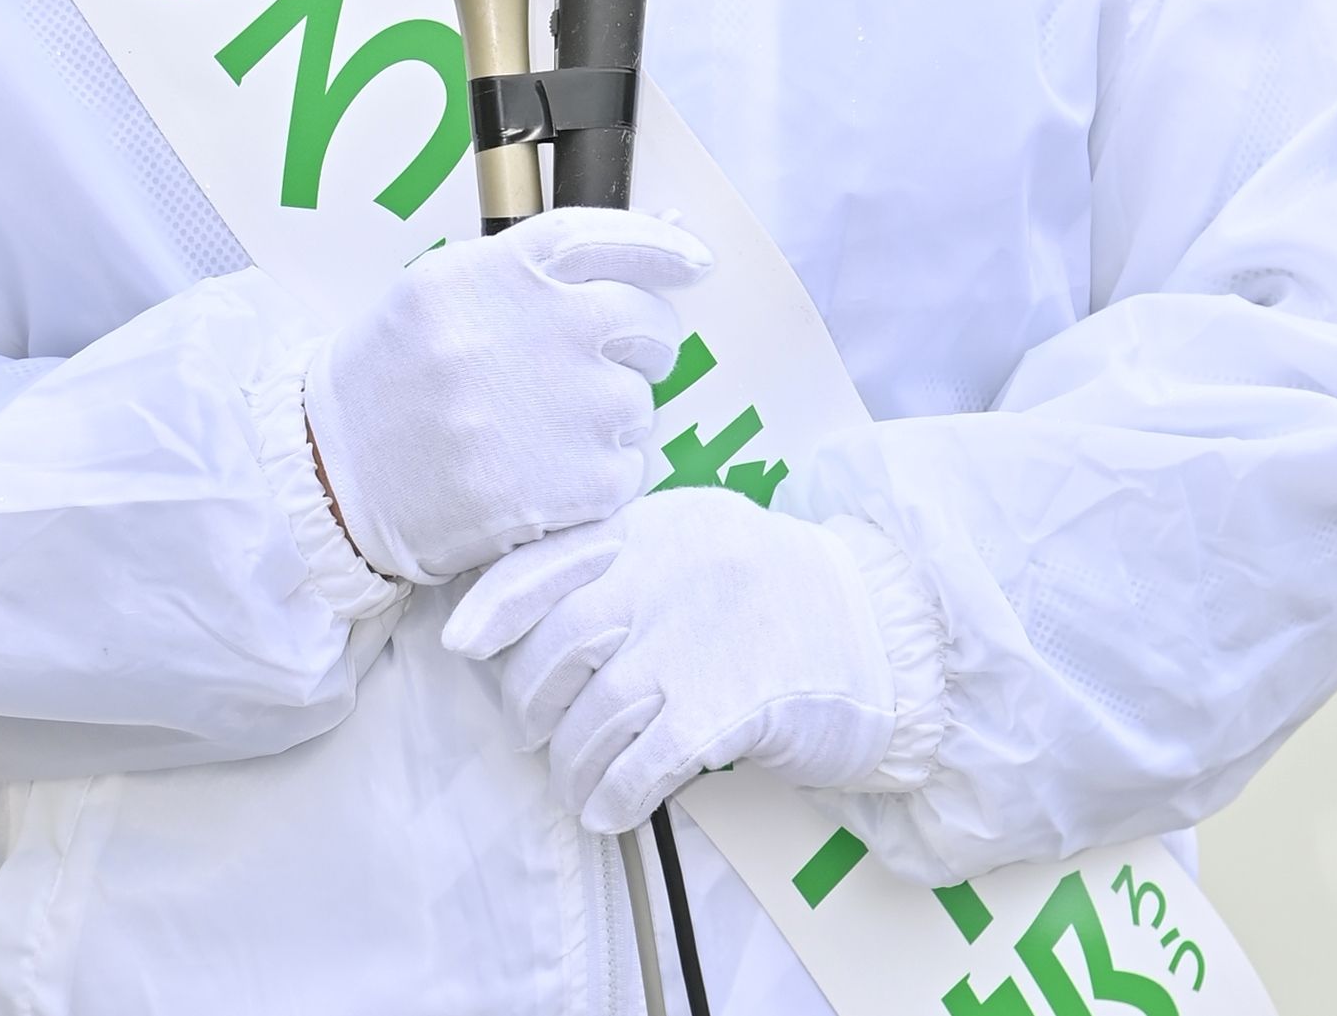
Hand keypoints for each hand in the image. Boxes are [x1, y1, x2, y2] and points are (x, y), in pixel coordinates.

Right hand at [302, 209, 710, 585]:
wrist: (336, 472)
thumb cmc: (395, 377)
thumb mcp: (445, 290)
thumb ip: (536, 269)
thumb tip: (661, 234)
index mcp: (497, 271)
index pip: (608, 237)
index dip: (664, 247)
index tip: (695, 263)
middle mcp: (535, 329)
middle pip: (646, 322)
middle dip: (637, 344)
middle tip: (588, 367)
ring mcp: (554, 409)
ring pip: (641, 404)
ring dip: (611, 418)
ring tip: (541, 430)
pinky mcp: (563, 485)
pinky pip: (628, 472)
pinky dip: (601, 478)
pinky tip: (544, 474)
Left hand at [442, 488, 895, 832]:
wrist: (877, 629)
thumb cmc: (773, 588)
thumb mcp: (693, 538)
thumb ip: (622, 555)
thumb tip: (528, 608)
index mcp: (650, 527)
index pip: (545, 560)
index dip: (492, 606)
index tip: (460, 644)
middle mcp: (663, 577)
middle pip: (556, 647)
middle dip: (529, 700)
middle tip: (533, 728)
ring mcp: (693, 643)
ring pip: (591, 716)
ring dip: (569, 763)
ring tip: (573, 780)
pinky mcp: (725, 709)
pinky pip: (640, 764)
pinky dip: (611, 794)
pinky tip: (608, 808)